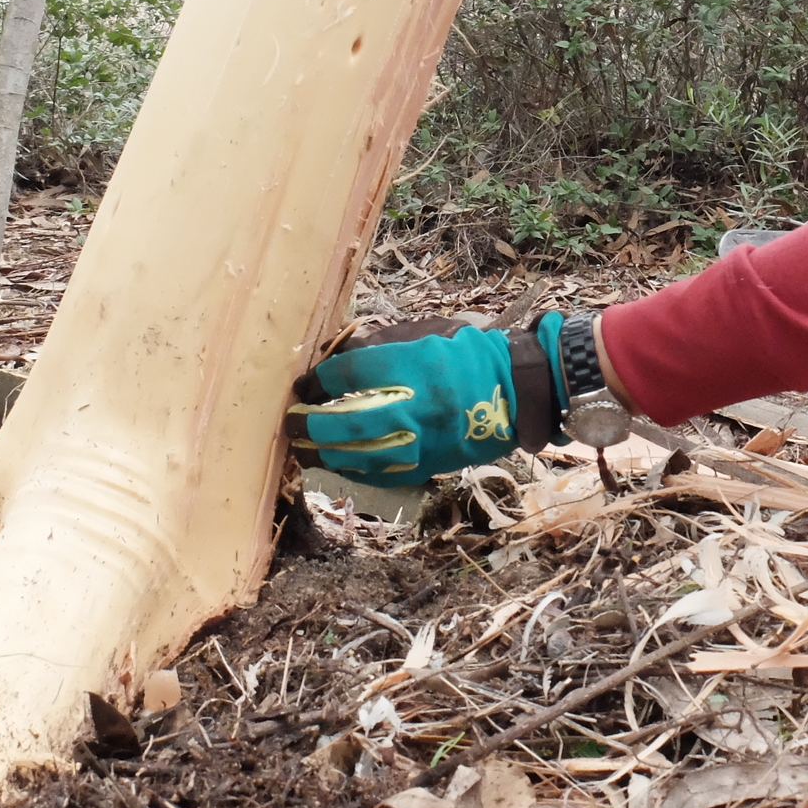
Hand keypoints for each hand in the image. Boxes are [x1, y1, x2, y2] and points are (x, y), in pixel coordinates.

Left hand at [288, 315, 566, 484]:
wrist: (516, 390)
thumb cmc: (467, 354)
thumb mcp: (426, 333)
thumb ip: (383, 345)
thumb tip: (340, 358)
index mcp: (415, 365)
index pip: (351, 375)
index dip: (319, 380)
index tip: (304, 385)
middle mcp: (416, 405)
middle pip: (348, 421)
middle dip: (311, 424)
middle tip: (290, 423)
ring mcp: (423, 440)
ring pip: (360, 455)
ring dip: (325, 454)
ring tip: (303, 449)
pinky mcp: (430, 464)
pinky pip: (382, 475)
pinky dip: (354, 471)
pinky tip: (337, 464)